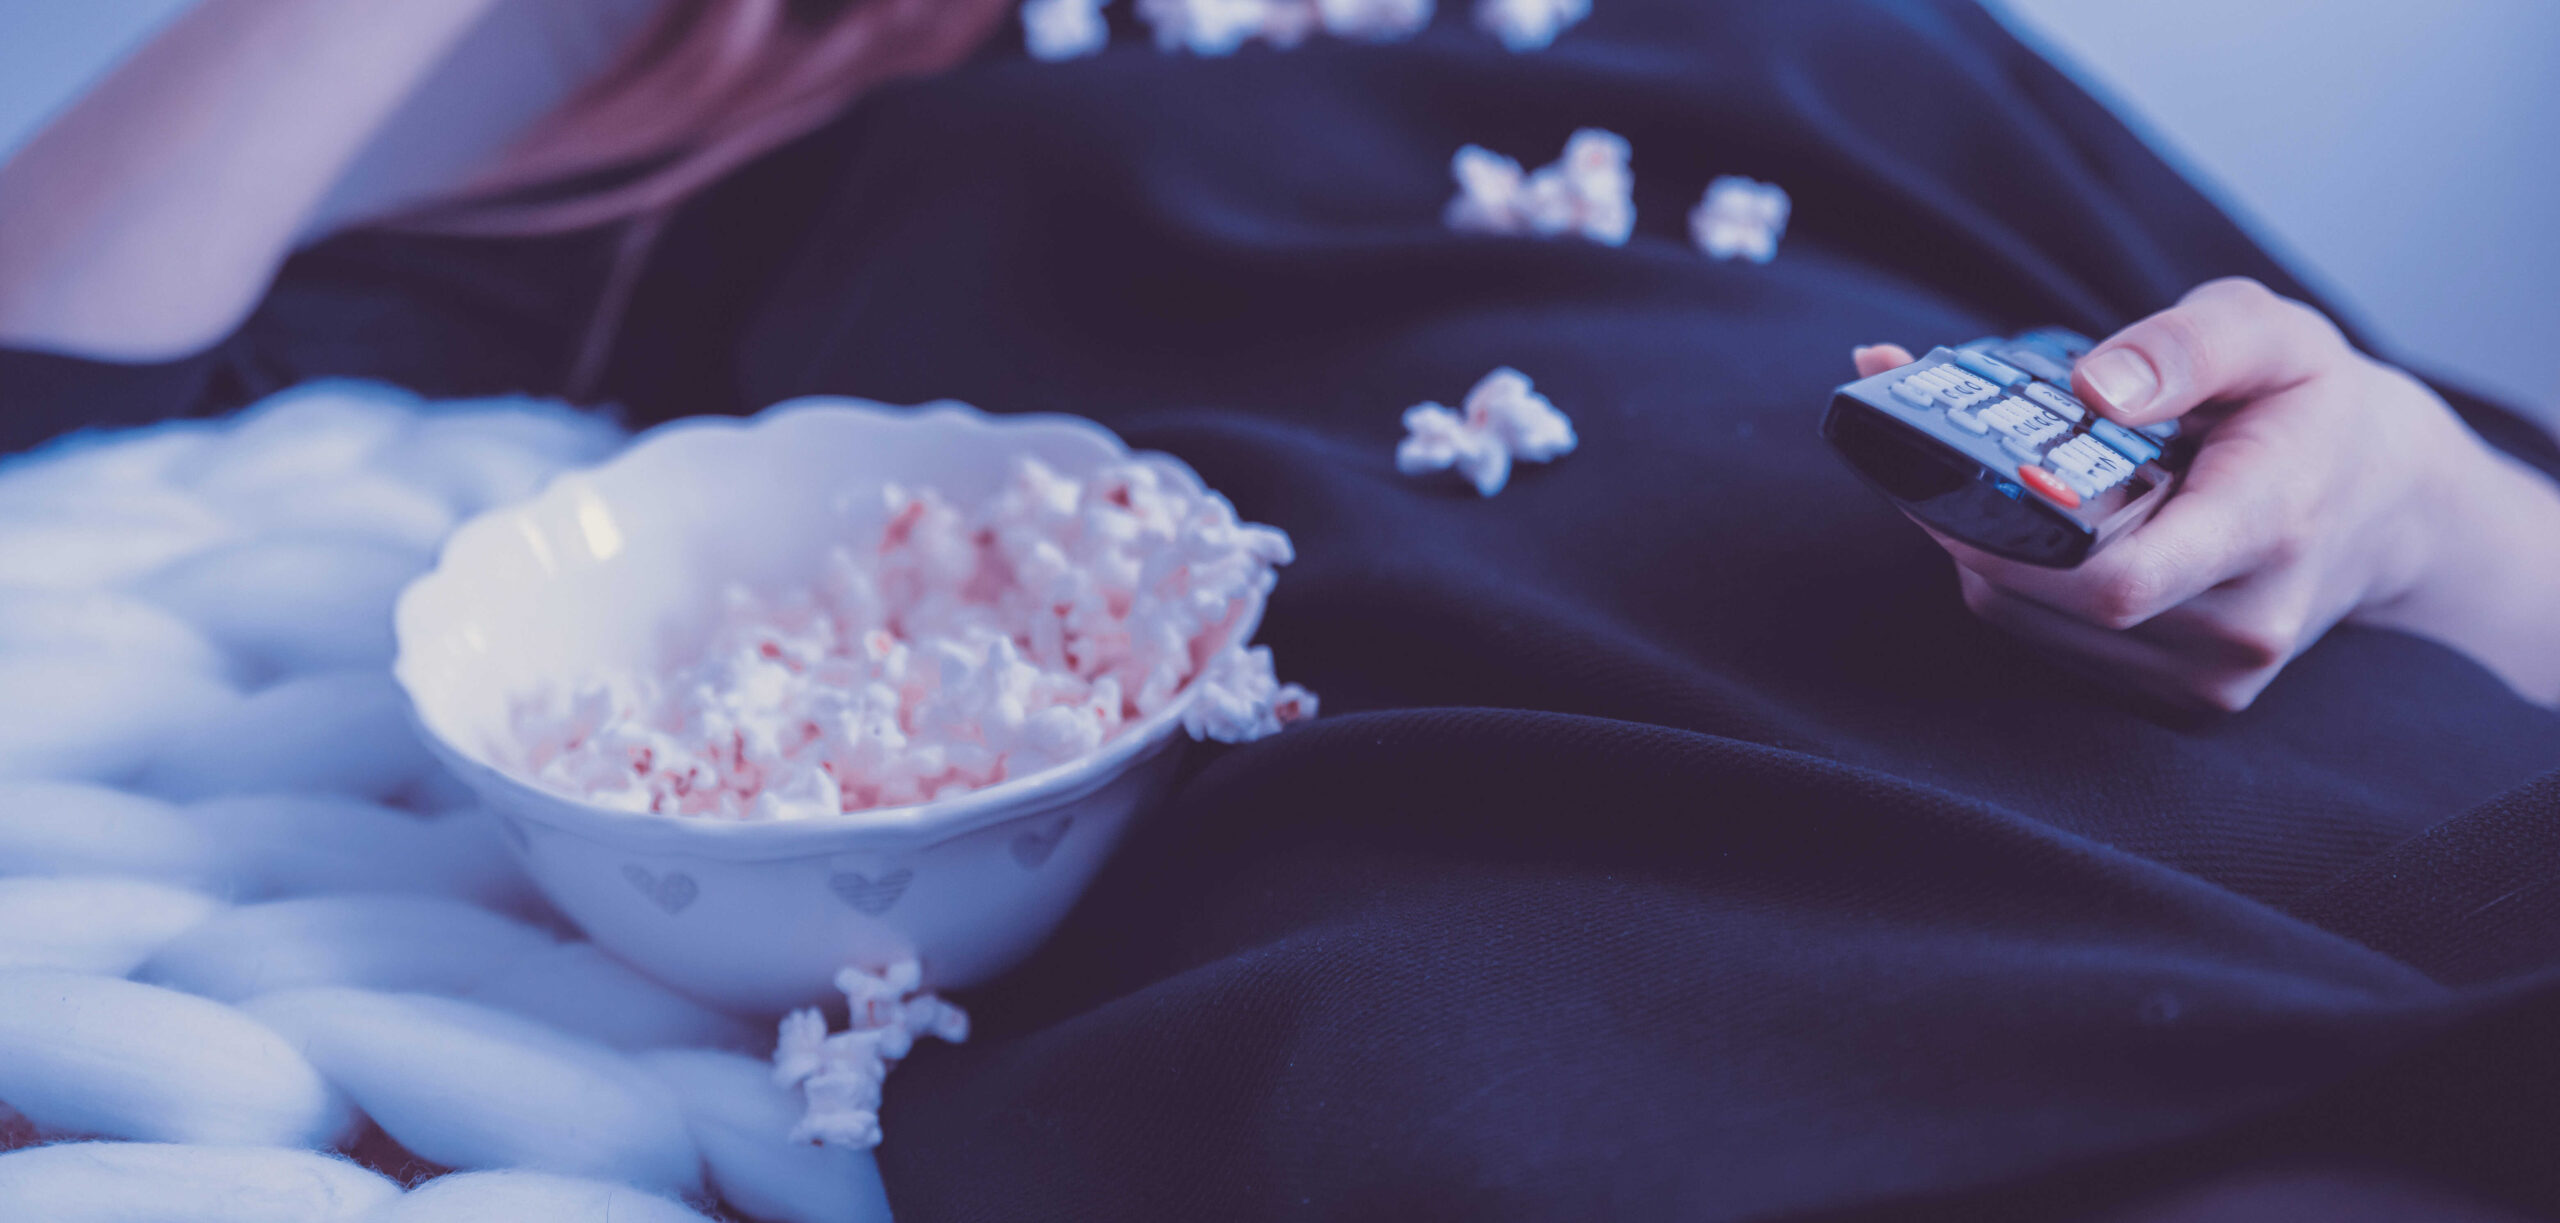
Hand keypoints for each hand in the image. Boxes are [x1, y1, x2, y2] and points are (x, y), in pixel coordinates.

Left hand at [1855, 277, 2559, 711]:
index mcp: (2269, 527)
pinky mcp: (2180, 699)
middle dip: (1969, 524)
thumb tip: (2092, 387)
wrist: (2386, 502)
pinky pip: (2049, 644)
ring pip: (2030, 625)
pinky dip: (2014, 584)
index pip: (2119, 579)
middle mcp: (2243, 625)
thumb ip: (2184, 345)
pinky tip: (2029, 528)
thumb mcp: (2270, 332)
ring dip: (1982, 553)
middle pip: (2050, 601)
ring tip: (1984, 478)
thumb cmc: (2311, 405)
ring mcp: (2211, 677)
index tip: (1946, 470)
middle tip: (1927, 447)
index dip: (2009, 539)